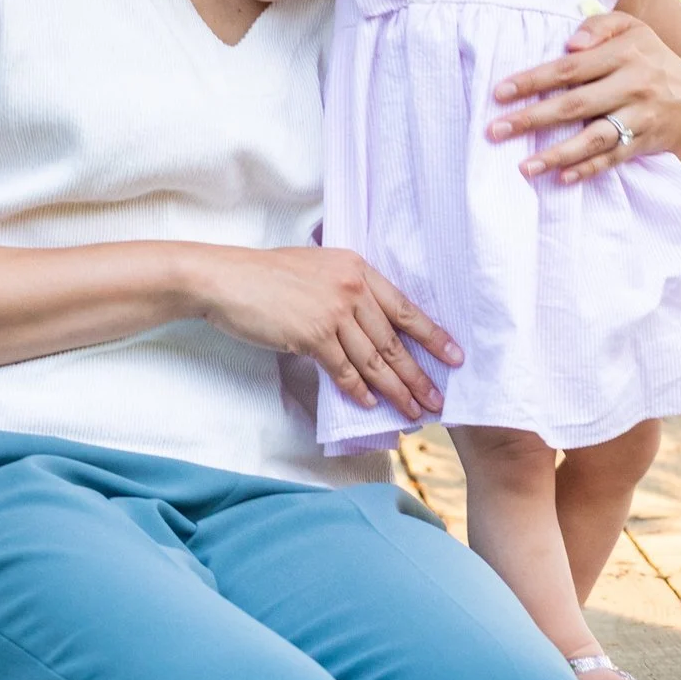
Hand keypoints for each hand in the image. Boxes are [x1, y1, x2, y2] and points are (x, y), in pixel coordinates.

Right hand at [191, 245, 459, 417]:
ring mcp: (333, 311)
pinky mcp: (312, 335)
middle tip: (437, 400)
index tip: (455, 356)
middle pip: (393, 340)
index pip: (404, 308)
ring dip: (396, 390)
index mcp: (356, 268)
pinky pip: (344, 370)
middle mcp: (351, 288)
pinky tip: (371, 404)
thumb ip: (346, 288)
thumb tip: (369, 323)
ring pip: (374, 360)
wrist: (226, 279)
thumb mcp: (316, 268)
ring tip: (413, 411)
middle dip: (419, 375)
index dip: (432, 336)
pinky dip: (358, 390)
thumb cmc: (266, 275)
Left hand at [486, 11, 680, 183]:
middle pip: (575, 104)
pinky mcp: (647, 141)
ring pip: (595, 138)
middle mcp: (633, 84)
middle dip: (533, 119)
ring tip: (524, 167)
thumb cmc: (647, 56)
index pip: (569, 68)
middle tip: (495, 131)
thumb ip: (598, 26)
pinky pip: (614, 159)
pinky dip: (588, 170)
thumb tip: (570, 43)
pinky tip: (561, 178)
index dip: (533, 81)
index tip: (499, 93)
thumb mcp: (630, 28)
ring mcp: (642, 115)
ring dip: (557, 154)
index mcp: (624, 53)